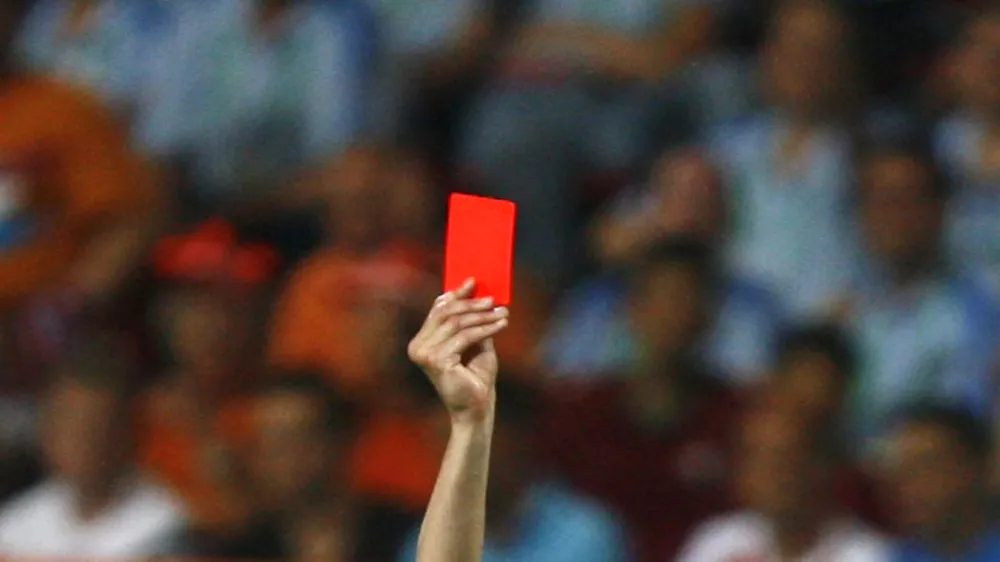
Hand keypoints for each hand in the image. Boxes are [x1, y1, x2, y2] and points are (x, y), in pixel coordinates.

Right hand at [408, 279, 508, 423]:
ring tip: (502, 313)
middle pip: (446, 312)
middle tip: (493, 300)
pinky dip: (485, 328)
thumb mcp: (474, 342)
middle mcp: (417, 346)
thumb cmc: (475, 376)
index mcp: (421, 341)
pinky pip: (465, 336)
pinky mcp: (436, 361)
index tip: (474, 282)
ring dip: (483, 316)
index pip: (438, 310)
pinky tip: (501, 325)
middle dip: (472, 303)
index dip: (456, 294)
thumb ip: (471, 320)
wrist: (477, 407)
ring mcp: (424, 354)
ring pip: (456, 322)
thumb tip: (478, 292)